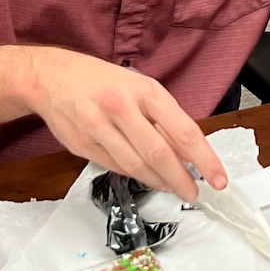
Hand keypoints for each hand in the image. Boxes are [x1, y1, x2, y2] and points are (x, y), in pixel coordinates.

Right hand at [26, 49, 225, 201]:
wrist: (51, 77)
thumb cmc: (102, 81)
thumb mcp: (140, 87)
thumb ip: (164, 118)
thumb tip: (191, 152)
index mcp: (145, 91)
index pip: (183, 131)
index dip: (205, 159)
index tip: (218, 178)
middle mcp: (122, 108)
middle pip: (159, 154)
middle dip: (181, 179)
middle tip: (193, 193)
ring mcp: (99, 128)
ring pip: (136, 166)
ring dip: (159, 182)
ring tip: (173, 187)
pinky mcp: (83, 146)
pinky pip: (116, 167)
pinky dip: (136, 175)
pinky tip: (148, 178)